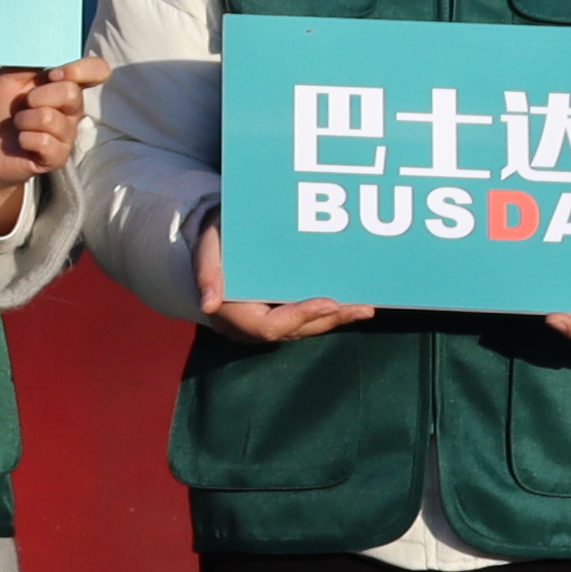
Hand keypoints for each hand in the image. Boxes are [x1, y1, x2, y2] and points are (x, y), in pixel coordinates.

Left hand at [0, 55, 108, 219]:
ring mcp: (67, 133)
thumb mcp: (11, 75)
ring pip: (51, 118)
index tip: (53, 74)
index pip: (97, 70)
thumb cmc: (0, 106)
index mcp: (66, 84)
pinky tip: (21, 140)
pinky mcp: (58, 156)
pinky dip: (25, 138)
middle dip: (39, 95)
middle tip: (24, 103)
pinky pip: (45, 142)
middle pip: (72, 93)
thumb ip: (32, 60)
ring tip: (18, 123)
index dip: (80, 69)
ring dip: (24, 119)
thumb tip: (48, 46)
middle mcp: (72, 108)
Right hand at [195, 220, 378, 347]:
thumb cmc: (215, 241)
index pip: (270, 326)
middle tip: (361, 308)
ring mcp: (268, 322)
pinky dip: (330, 312)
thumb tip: (209, 303)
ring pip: (305, 327)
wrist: (216, 242)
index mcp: (232, 314)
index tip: (329, 303)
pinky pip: (307, 319)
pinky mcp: (281, 315)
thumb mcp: (205, 249)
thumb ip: (205, 272)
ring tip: (365, 308)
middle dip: (329, 319)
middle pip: (295, 330)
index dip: (300, 316)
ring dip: (336, 319)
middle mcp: (252, 326)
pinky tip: (353, 303)